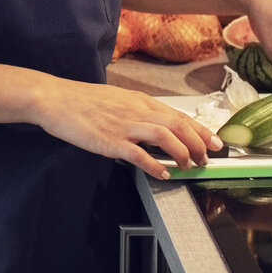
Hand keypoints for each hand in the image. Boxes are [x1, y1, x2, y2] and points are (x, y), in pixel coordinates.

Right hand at [30, 78, 220, 180]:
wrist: (55, 99)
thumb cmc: (82, 100)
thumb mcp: (116, 99)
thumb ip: (136, 111)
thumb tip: (153, 126)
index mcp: (139, 100)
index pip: (179, 115)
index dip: (201, 130)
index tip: (216, 142)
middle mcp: (137, 110)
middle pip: (178, 125)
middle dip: (199, 143)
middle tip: (206, 159)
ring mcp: (124, 125)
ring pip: (165, 136)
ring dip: (182, 152)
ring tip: (188, 166)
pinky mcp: (110, 141)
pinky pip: (139, 154)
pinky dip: (155, 165)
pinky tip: (163, 173)